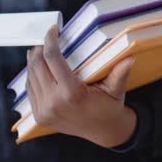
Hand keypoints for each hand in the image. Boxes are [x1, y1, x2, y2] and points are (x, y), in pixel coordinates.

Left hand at [26, 26, 136, 147]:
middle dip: (40, 48)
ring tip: (40, 51)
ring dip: (34, 61)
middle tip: (46, 39)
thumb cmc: (109, 107)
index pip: (52, 58)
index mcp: (71, 94)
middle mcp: (54, 103)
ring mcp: (44, 111)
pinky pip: (30, 89)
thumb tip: (130, 57)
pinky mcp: (40, 116)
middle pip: (37, 65)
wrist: (102, 131)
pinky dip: (32, 76)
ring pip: (31, 77)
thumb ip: (120, 73)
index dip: (50, 40)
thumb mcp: (116, 89)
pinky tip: (38, 68)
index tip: (53, 30)